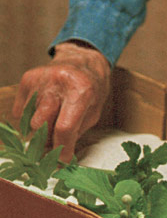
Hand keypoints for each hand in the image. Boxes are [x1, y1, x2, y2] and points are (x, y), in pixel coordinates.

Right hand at [12, 41, 110, 161]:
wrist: (83, 58)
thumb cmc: (92, 87)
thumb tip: (57, 157)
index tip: (62, 160)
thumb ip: (76, 133)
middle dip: (47, 137)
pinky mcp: (27, 78)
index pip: (64, 128)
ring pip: (29, 119)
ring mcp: (41, 78)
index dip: (62, 149)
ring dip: (40, 125)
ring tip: (53, 115)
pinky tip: (44, 105)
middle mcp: (59, 81)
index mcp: (82, 89)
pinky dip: (30, 115)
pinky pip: (21, 110)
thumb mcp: (94, 110)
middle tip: (55, 139)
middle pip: (40, 124)